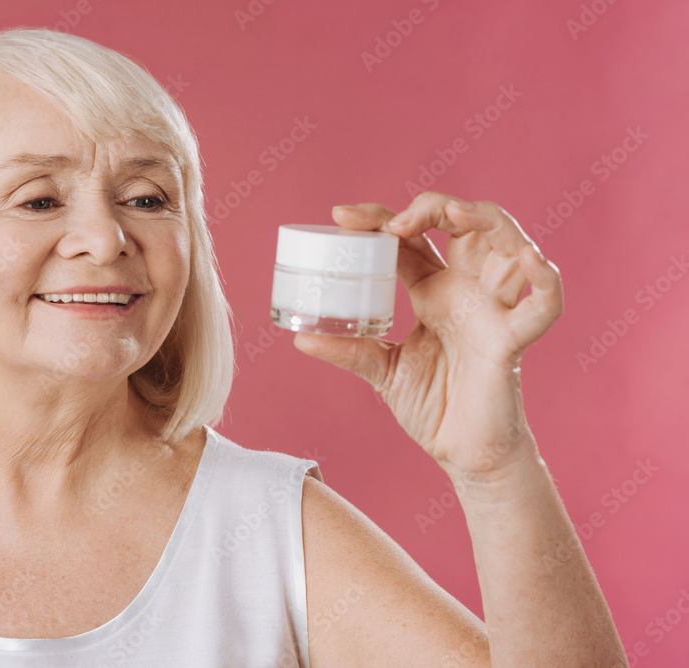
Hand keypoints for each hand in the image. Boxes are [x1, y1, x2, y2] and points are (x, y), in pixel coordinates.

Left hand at [293, 192, 563, 480]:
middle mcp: (468, 289)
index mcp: (435, 290)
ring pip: (510, 244)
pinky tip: (527, 258)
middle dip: (434, 207)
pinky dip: (544, 278)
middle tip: (393, 222)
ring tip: (454, 212)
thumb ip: (348, 351)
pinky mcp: (514, 340)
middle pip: (464, 224)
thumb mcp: (382, 371)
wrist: (462, 453)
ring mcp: (494, 310)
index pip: (412, 238)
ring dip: (487, 219)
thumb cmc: (433, 406)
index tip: (340, 215)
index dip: (380, 219)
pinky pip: (544, 303)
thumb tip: (299, 339)